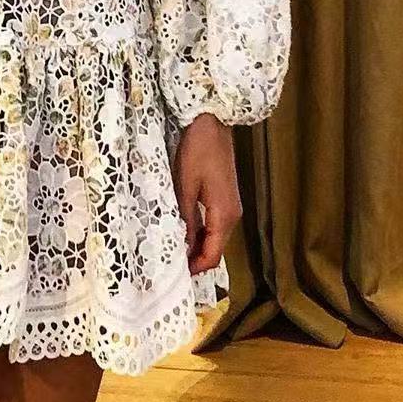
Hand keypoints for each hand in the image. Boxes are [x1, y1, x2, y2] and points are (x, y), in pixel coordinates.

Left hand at [172, 112, 241, 275]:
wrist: (212, 124)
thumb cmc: (196, 152)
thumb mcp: (185, 186)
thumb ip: (185, 218)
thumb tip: (182, 246)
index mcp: (224, 216)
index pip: (212, 255)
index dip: (195, 269)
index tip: (176, 277)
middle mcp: (232, 216)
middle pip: (215, 249)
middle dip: (196, 261)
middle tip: (170, 266)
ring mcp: (231, 206)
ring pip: (215, 237)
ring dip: (197, 247)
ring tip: (173, 251)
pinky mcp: (225, 198)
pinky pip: (214, 224)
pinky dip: (201, 233)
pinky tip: (183, 231)